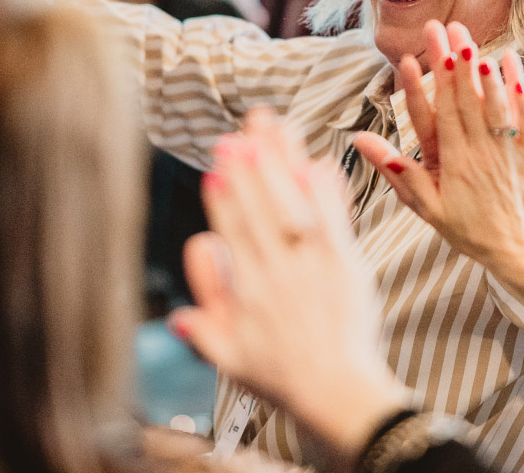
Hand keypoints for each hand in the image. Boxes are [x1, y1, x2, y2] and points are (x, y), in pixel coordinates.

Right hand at [170, 110, 408, 460]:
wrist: (339, 393)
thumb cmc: (285, 379)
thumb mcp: (232, 361)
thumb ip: (204, 331)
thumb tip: (177, 314)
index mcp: (247, 291)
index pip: (231, 233)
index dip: (223, 197)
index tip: (216, 166)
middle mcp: (278, 272)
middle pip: (260, 208)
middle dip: (250, 165)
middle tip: (242, 129)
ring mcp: (313, 266)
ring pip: (292, 205)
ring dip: (282, 164)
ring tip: (273, 129)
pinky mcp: (345, 264)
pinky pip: (333, 220)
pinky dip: (325, 191)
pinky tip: (317, 163)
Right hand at [353, 20, 523, 317]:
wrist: (517, 247)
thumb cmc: (466, 227)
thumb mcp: (425, 207)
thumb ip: (397, 173)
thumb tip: (361, 142)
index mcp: (452, 162)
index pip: (438, 114)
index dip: (428, 84)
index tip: (418, 56)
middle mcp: (479, 150)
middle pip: (463, 98)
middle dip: (452, 60)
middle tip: (442, 28)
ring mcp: (506, 146)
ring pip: (493, 100)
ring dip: (481, 67)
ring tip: (470, 38)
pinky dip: (517, 85)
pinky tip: (509, 60)